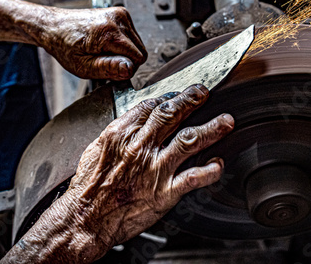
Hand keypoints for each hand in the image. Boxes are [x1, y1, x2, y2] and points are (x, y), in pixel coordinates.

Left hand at [40, 7, 146, 79]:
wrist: (55, 26)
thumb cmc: (64, 46)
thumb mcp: (83, 66)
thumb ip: (108, 68)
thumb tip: (129, 69)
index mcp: (109, 32)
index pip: (138, 58)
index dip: (126, 68)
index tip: (110, 68)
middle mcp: (117, 19)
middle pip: (140, 51)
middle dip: (125, 60)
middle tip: (104, 59)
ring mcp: (120, 13)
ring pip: (138, 44)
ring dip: (123, 51)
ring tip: (103, 50)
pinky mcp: (121, 13)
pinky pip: (132, 36)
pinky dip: (122, 43)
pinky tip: (105, 42)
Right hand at [60, 84, 232, 255]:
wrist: (85, 219)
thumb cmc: (88, 188)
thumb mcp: (96, 149)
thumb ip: (119, 135)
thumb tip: (134, 124)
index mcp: (120, 134)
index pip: (149, 107)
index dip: (167, 98)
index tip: (176, 97)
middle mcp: (139, 147)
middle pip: (171, 115)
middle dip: (191, 100)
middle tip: (203, 93)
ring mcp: (154, 169)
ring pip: (189, 140)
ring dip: (211, 128)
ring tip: (226, 121)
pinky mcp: (164, 192)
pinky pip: (193, 178)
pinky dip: (210, 170)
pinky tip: (218, 164)